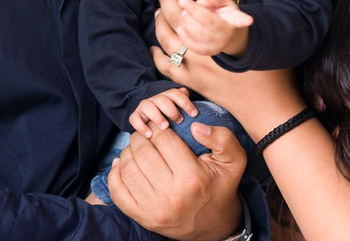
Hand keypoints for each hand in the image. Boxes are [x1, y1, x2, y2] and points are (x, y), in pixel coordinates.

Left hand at [107, 119, 245, 240]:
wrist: (214, 225)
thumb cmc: (221, 187)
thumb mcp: (234, 161)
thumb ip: (222, 138)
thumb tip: (195, 126)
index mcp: (192, 178)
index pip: (164, 140)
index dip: (158, 126)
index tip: (159, 125)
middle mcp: (171, 195)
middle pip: (142, 152)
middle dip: (141, 136)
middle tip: (146, 133)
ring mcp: (153, 209)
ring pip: (128, 168)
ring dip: (128, 151)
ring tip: (138, 147)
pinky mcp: (142, 217)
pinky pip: (118, 191)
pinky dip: (115, 173)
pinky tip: (122, 163)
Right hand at [129, 87, 198, 137]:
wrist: (150, 119)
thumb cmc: (174, 119)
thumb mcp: (183, 113)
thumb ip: (191, 111)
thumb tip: (203, 123)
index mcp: (169, 97)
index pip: (177, 93)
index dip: (185, 102)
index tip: (194, 114)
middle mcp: (156, 100)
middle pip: (162, 99)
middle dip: (171, 109)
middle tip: (179, 120)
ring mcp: (145, 108)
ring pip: (147, 105)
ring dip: (157, 115)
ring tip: (165, 126)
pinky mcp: (136, 117)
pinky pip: (134, 118)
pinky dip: (141, 126)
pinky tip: (149, 135)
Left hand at [152, 0, 303, 135]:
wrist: (267, 106)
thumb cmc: (268, 69)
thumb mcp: (258, 36)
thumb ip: (237, 14)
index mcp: (225, 35)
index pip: (199, 7)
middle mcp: (207, 50)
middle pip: (177, 20)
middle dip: (166, 1)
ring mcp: (197, 69)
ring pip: (168, 42)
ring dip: (160, 24)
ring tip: (159, 12)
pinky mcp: (194, 83)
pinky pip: (167, 68)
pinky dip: (158, 55)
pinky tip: (155, 46)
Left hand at [173, 0, 252, 56]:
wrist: (227, 36)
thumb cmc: (220, 11)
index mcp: (233, 16)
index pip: (237, 16)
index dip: (243, 19)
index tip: (248, 20)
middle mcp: (227, 31)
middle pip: (211, 22)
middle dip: (195, 10)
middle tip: (182, 0)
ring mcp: (217, 43)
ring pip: (199, 34)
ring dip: (187, 21)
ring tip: (182, 12)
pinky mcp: (206, 51)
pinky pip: (192, 45)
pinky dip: (184, 34)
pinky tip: (180, 25)